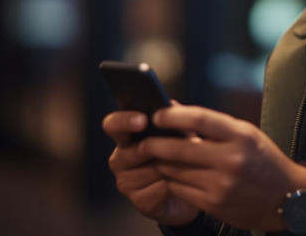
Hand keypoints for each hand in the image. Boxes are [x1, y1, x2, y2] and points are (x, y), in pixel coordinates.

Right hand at [103, 110, 200, 225]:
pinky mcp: (139, 201)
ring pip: (148, 170)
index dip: (124, 121)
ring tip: (186, 164)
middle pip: (130, 151)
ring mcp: (126, 182)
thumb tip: (170, 104)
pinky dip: (173, 185)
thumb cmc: (182, 155)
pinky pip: (157, 189)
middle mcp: (120, 159)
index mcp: (126, 136)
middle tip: (176, 145)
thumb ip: (172, 118)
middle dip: (155, 148)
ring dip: (169, 166)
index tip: (142, 120)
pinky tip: (181, 183)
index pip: (113, 125)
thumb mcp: (180, 134)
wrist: (192, 190)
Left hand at [140, 104, 305, 230]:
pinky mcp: (214, 204)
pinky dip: (171, 180)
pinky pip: (180, 189)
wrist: (286, 198)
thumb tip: (174, 110)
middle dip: (155, 143)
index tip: (157, 115)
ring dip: (161, 162)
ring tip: (154, 156)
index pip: (199, 119)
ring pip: (175, 170)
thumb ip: (213, 125)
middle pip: (180, 148)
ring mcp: (222, 184)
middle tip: (143, 140)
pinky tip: (169, 174)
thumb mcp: (246, 134)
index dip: (172, 116)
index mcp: (240, 136)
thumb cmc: (263, 160)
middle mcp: (231, 159)